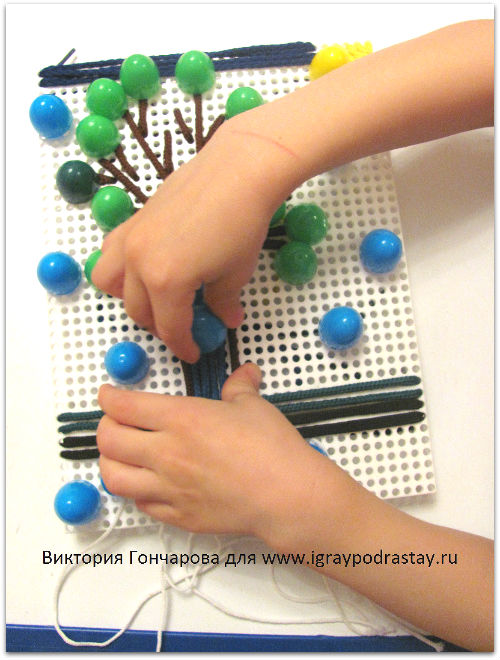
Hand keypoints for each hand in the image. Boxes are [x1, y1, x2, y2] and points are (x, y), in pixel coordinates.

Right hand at [92, 124, 287, 362]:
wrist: (240, 169)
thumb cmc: (243, 223)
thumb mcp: (235, 273)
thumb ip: (222, 303)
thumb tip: (226, 320)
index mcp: (165, 281)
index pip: (169, 328)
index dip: (183, 346)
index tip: (195, 353)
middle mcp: (138, 262)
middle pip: (139, 310)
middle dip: (160, 327)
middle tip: (183, 329)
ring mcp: (131, 238)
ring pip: (111, 282)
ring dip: (129, 298)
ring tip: (155, 299)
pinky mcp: (133, 219)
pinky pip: (111, 252)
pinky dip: (120, 267)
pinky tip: (145, 266)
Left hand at [97, 363, 330, 536]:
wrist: (286, 495)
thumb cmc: (271, 449)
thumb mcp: (253, 406)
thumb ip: (240, 386)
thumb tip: (245, 373)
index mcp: (181, 419)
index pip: (124, 406)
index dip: (109, 397)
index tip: (108, 395)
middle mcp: (167, 453)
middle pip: (109, 440)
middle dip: (105, 427)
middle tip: (114, 422)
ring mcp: (169, 488)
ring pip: (114, 477)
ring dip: (110, 462)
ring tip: (121, 454)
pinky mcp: (179, 514)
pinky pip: (141, 504)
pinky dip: (137, 490)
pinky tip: (148, 483)